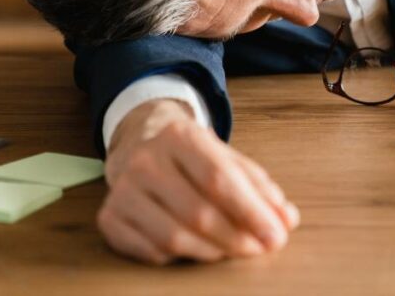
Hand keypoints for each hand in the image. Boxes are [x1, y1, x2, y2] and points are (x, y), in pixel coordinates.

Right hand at [97, 99, 298, 264]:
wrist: (141, 144)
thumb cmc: (194, 158)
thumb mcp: (228, 159)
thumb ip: (259, 188)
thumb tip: (286, 220)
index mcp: (180, 136)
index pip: (219, 179)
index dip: (251, 212)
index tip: (277, 236)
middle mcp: (145, 160)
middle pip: (198, 213)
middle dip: (237, 238)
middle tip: (261, 249)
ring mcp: (122, 190)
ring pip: (174, 238)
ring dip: (213, 251)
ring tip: (233, 250)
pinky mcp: (109, 218)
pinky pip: (152, 252)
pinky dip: (181, 258)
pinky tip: (198, 248)